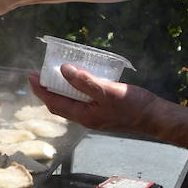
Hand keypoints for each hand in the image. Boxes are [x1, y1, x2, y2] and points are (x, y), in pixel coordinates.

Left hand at [27, 65, 161, 137]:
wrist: (156, 117)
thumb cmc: (134, 106)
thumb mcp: (107, 91)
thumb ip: (85, 81)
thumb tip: (63, 70)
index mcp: (84, 116)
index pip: (54, 103)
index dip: (40, 90)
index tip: (31, 76)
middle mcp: (86, 118)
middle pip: (59, 104)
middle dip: (47, 90)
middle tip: (40, 74)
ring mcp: (95, 116)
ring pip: (71, 103)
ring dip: (61, 89)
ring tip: (57, 73)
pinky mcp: (104, 111)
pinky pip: (83, 100)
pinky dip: (76, 89)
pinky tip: (81, 78)